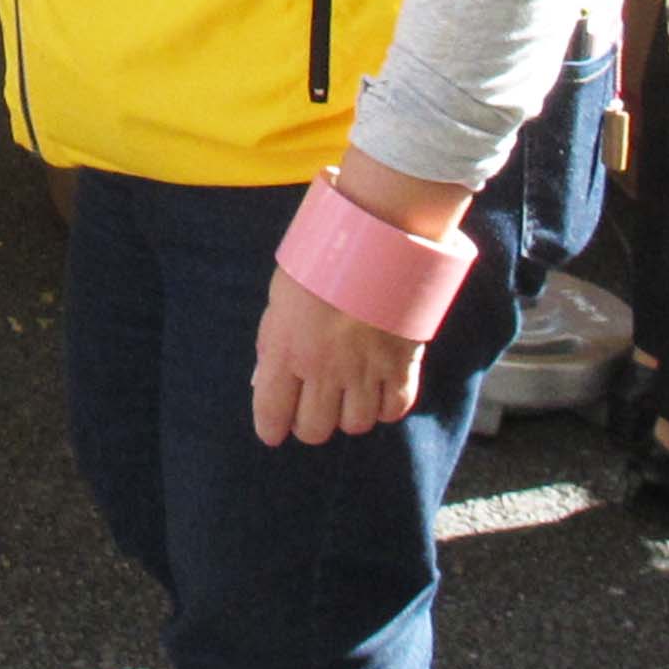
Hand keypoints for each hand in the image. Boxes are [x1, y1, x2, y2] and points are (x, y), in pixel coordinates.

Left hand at [251, 266, 423, 446]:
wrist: (377, 237)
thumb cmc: (321, 258)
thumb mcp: (281, 296)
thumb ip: (274, 341)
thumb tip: (267, 378)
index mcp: (287, 351)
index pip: (272, 413)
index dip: (271, 427)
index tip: (273, 430)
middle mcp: (324, 370)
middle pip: (315, 430)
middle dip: (309, 423)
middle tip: (313, 405)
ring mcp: (365, 371)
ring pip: (354, 425)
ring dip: (348, 414)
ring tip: (347, 391)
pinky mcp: (401, 366)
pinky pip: (393, 410)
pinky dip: (384, 406)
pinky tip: (377, 389)